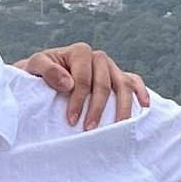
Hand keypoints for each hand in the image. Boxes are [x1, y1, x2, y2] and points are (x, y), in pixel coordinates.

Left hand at [17, 42, 151, 127]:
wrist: (41, 75)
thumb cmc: (38, 73)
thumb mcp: (35, 66)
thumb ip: (48, 71)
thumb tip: (69, 83)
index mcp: (80, 52)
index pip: (83, 79)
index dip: (78, 100)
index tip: (71, 120)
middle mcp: (98, 58)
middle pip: (104, 84)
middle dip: (97, 108)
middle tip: (89, 129)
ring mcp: (110, 67)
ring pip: (122, 85)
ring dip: (122, 107)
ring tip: (118, 127)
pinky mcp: (118, 76)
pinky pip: (133, 81)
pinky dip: (141, 92)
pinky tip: (145, 106)